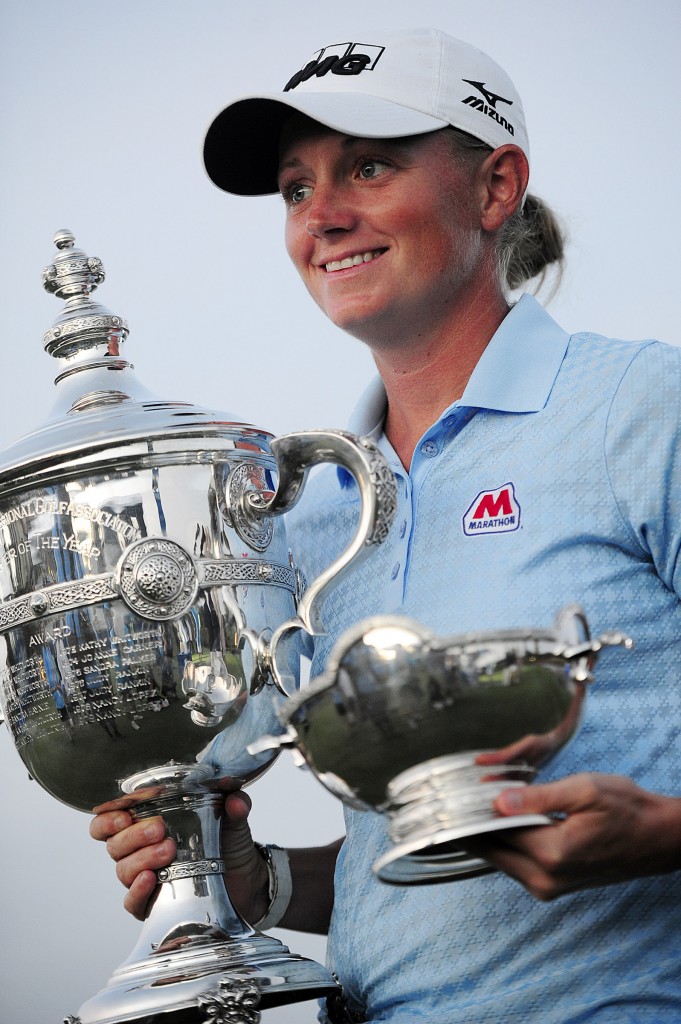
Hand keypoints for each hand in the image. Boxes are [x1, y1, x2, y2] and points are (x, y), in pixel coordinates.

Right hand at [90, 788, 268, 921]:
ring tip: (168, 851)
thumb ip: (234, 803)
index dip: (108, 818)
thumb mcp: (231, 818)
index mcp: (147, 825)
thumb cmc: (228, 843)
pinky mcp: (154, 906)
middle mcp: (140, 852)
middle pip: (115, 846)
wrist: (245, 879)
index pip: (110, 822)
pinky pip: (133, 903)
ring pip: (124, 871)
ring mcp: (145, 880)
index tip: (124, 815)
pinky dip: (138, 891)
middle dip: (133, 836)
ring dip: (142, 859)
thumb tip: (235, 800)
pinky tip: (151, 879)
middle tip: (159, 830)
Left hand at [466, 772, 680, 900]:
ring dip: (485, 835)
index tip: (450, 794)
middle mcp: (546, 878)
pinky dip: (502, 844)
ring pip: (499, 860)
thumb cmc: (626, 808)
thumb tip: (497, 801)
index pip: (494, 833)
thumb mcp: (584, 790)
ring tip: (471, 804)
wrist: (657, 838)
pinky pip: (514, 864)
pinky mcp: (552, 886)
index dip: (470, 812)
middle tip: (452, 797)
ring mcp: (549, 887)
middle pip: (490, 851)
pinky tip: (497, 820)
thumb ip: (538, 797)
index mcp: (552, 853)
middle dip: (470, 825)